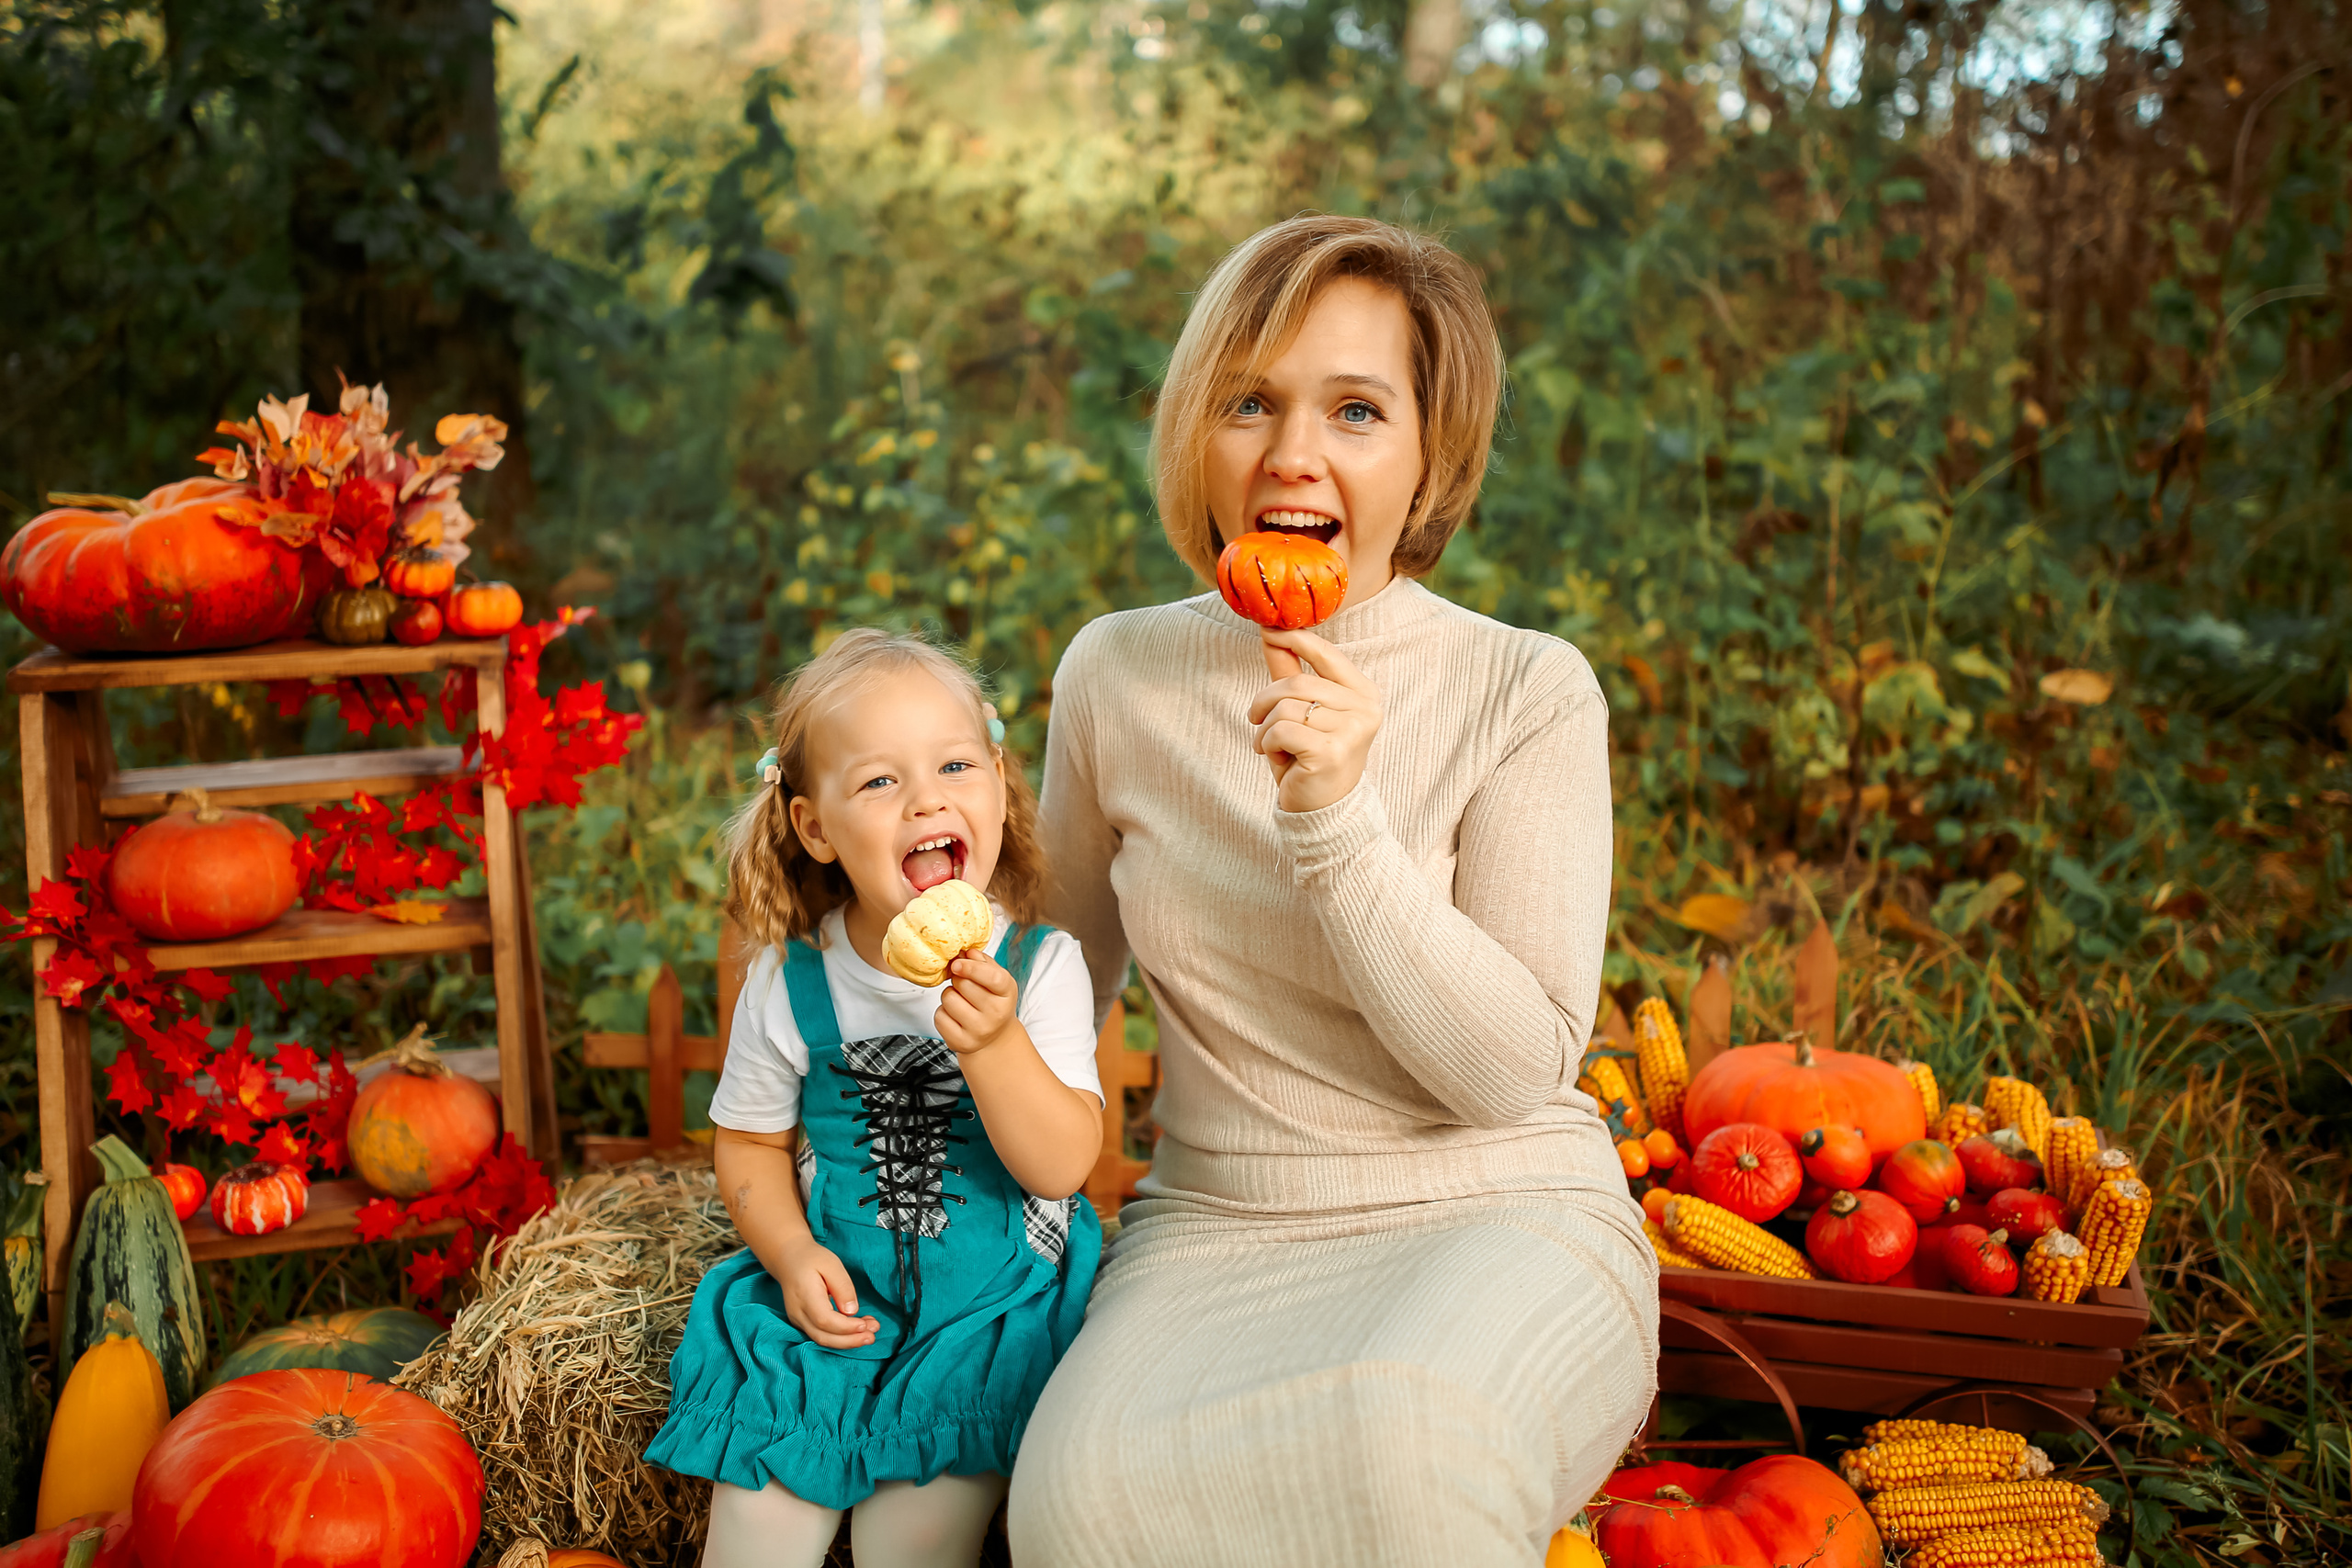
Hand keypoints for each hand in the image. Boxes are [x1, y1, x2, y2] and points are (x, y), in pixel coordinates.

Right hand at [776, 1237, 877, 1348]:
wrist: (789, 1259)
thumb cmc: (811, 1259)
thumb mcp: (832, 1264)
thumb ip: (842, 1287)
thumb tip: (852, 1311)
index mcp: (805, 1296)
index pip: (825, 1320)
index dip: (846, 1327)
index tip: (866, 1324)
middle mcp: (798, 1312)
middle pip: (823, 1336)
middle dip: (850, 1340)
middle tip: (872, 1336)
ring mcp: (798, 1319)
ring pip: (822, 1340)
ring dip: (847, 1342)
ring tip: (869, 1335)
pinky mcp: (802, 1322)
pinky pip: (820, 1335)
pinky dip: (839, 1338)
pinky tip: (856, 1332)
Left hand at [936, 949, 1018, 1055]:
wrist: (994, 1038)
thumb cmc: (993, 1003)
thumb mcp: (997, 980)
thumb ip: (983, 963)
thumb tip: (967, 952)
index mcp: (1007, 993)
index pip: (993, 978)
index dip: (972, 968)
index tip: (957, 963)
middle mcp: (996, 1014)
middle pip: (964, 984)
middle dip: (958, 980)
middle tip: (964, 985)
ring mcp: (979, 1031)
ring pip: (949, 999)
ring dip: (949, 996)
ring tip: (960, 1001)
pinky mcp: (961, 1043)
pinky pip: (939, 1017)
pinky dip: (943, 1013)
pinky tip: (955, 1016)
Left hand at [1247, 628, 1383, 812]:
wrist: (1322, 811)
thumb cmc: (1309, 757)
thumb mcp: (1299, 710)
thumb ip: (1288, 671)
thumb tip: (1269, 631)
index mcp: (1363, 693)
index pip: (1326, 653)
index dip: (1294, 638)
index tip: (1267, 630)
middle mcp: (1365, 709)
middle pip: (1296, 682)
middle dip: (1265, 701)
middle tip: (1255, 720)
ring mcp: (1352, 731)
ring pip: (1285, 707)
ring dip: (1265, 728)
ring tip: (1271, 745)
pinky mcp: (1331, 753)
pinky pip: (1281, 731)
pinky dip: (1267, 744)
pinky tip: (1279, 759)